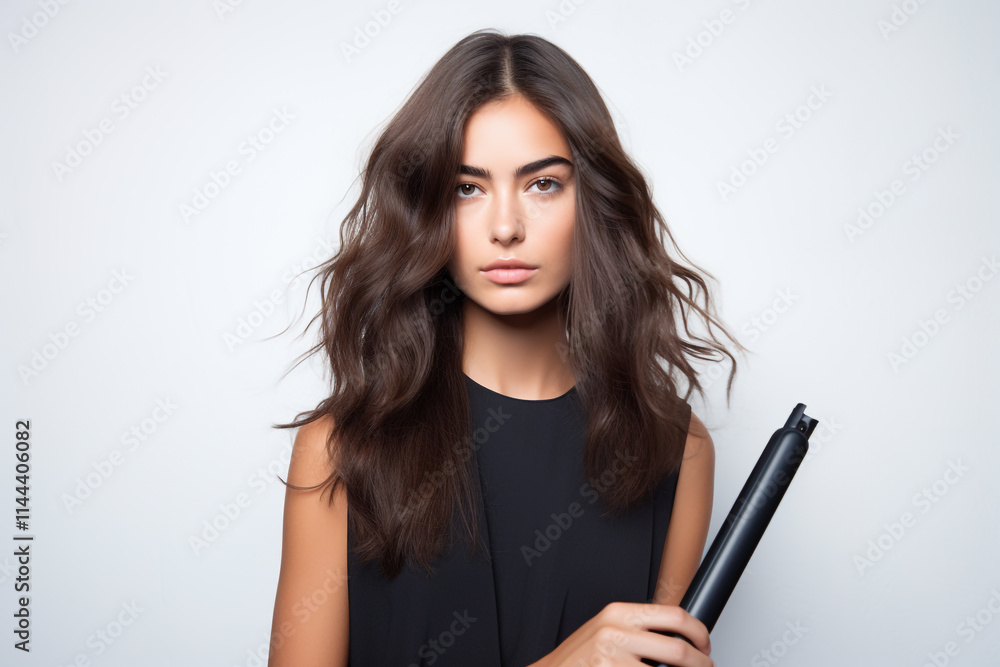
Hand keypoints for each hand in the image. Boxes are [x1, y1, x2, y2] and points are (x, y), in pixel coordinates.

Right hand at [528, 601, 712, 666]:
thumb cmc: (578, 658)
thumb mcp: (606, 631)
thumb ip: (638, 630)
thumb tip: (678, 638)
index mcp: (619, 612)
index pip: (674, 615)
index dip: (699, 632)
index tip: (705, 645)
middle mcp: (615, 631)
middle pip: (678, 649)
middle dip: (700, 664)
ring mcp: (612, 657)